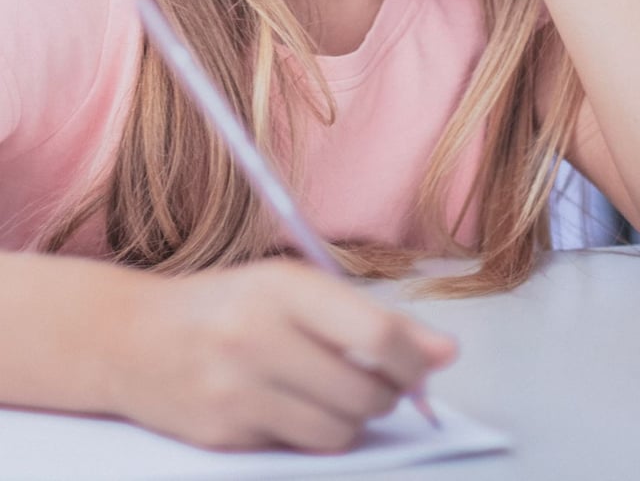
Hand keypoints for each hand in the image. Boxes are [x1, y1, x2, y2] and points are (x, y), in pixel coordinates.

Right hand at [108, 258, 455, 452]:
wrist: (131, 338)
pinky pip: (299, 449)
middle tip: (375, 381)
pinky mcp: (224, 436)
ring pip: (338, 431)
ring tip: (332, 394)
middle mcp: (258, 335)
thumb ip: (368, 318)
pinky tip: (286, 407)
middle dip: (385, 395)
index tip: (425, 366)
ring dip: (351, 419)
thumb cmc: (224, 306)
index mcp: (281, 286)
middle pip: (364, 393)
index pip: (375, 332)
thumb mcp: (290, 288)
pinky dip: (308, 434)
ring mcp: (238, 390)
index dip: (413, 359)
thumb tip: (445, 352)